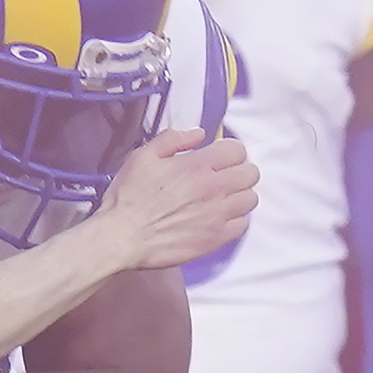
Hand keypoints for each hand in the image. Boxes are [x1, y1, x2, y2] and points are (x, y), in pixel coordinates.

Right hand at [94, 128, 256, 275]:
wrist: (122, 237)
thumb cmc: (128, 196)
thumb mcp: (142, 157)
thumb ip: (173, 139)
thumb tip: (198, 134)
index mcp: (197, 165)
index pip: (237, 150)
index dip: (229, 152)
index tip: (219, 159)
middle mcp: (214, 188)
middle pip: (250, 173)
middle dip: (239, 171)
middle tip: (224, 178)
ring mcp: (217, 214)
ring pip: (250, 199)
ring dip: (240, 196)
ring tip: (224, 199)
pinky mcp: (215, 238)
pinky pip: (242, 225)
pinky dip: (236, 220)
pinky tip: (220, 219)